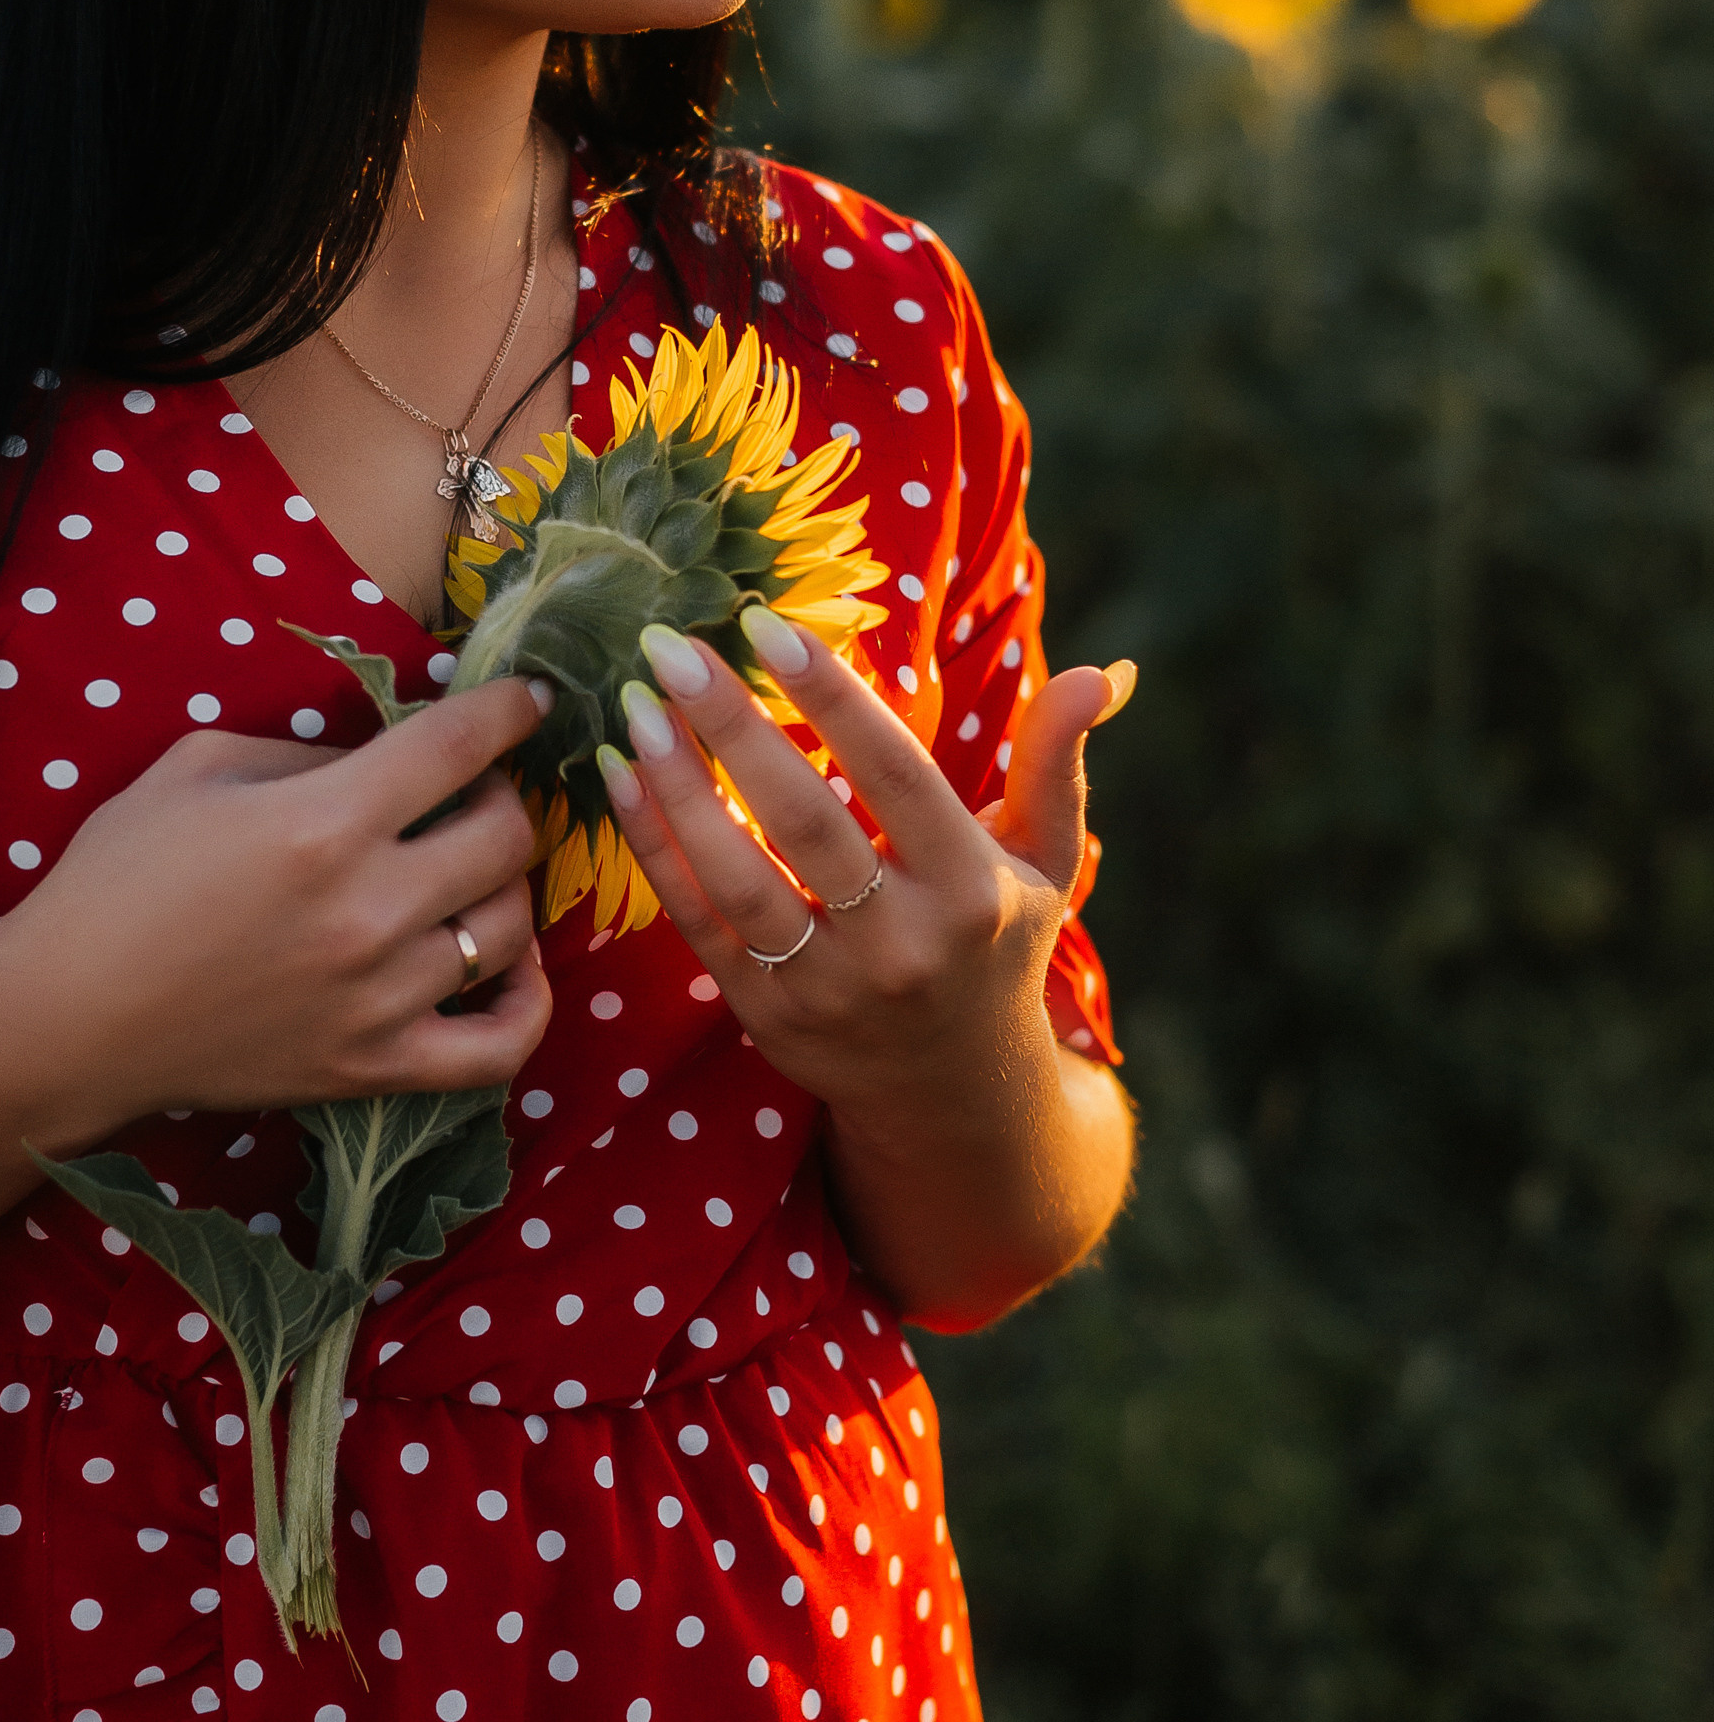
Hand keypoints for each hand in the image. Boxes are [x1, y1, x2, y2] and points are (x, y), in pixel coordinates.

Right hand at [0, 674, 557, 1150]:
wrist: (69, 1019)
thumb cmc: (116, 881)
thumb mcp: (198, 770)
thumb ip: (309, 755)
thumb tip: (390, 756)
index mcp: (323, 822)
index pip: (461, 746)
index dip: (512, 711)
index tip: (530, 702)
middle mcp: (368, 909)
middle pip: (506, 838)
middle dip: (504, 798)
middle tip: (474, 794)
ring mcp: (379, 997)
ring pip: (510, 929)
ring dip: (505, 886)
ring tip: (472, 871)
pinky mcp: (375, 1068)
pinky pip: (499, 1045)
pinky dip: (528, 1002)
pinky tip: (511, 966)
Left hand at [599, 614, 1134, 1321]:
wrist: (957, 1099)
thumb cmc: (995, 946)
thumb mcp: (1043, 861)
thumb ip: (1055, 763)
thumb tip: (1100, 670)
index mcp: (972, 890)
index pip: (894, 773)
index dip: (828, 695)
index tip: (763, 623)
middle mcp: (903, 943)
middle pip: (806, 821)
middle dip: (732, 726)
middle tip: (671, 644)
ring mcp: (830, 988)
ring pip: (739, 877)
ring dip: (679, 787)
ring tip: (635, 707)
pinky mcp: (767, 1016)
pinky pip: (700, 923)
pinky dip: (656, 849)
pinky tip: (621, 777)